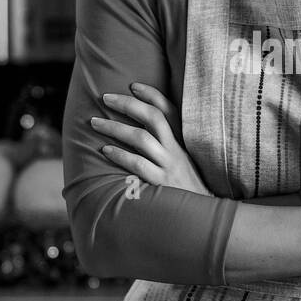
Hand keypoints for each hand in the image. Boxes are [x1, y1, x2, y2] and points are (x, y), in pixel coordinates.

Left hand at [90, 83, 212, 195]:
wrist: (205, 215)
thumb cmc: (188, 188)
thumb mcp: (185, 161)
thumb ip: (169, 145)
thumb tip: (143, 131)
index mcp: (184, 141)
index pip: (170, 110)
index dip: (152, 94)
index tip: (133, 85)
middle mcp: (178, 150)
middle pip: (153, 118)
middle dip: (127, 104)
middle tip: (104, 98)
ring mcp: (170, 166)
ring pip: (141, 138)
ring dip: (115, 128)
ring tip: (95, 123)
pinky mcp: (162, 184)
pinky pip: (138, 164)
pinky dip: (120, 155)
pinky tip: (105, 150)